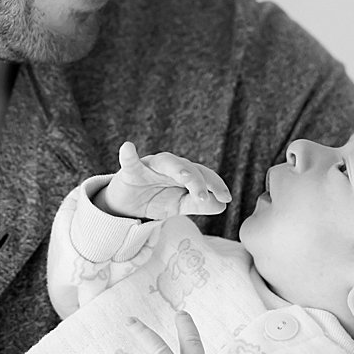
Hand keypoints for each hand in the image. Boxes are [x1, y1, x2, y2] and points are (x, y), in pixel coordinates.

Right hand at [100, 142, 231, 220]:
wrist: (127, 206)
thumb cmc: (156, 200)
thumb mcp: (179, 206)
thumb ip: (198, 204)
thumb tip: (223, 206)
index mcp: (184, 174)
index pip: (204, 176)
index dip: (216, 185)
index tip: (226, 198)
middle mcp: (170, 166)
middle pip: (189, 168)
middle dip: (198, 182)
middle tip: (203, 197)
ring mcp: (150, 166)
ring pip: (166, 162)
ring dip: (177, 168)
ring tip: (185, 176)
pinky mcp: (130, 171)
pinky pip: (130, 161)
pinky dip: (128, 154)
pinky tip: (128, 147)